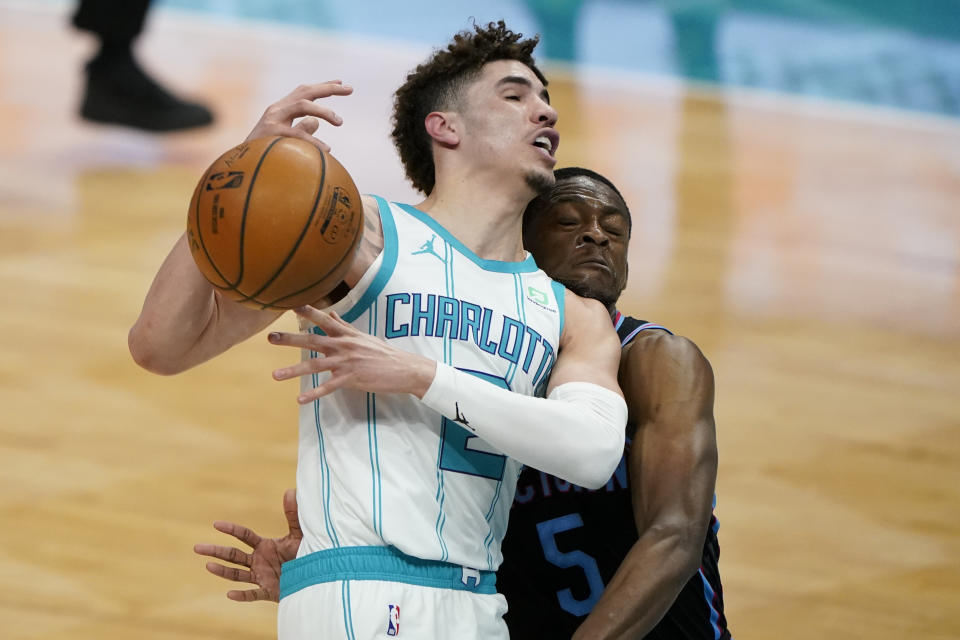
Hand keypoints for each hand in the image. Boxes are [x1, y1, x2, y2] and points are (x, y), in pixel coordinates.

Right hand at [193, 489, 301, 601]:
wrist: (317, 575)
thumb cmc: (308, 553)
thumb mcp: (300, 534)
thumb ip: (294, 515)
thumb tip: (291, 491)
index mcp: (265, 546)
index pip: (244, 536)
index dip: (231, 529)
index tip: (216, 524)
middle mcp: (259, 561)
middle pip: (233, 555)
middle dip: (215, 551)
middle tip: (196, 547)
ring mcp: (262, 577)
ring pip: (237, 574)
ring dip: (222, 571)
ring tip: (207, 565)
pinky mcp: (269, 591)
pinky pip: (253, 594)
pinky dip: (242, 595)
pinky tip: (230, 594)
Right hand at [246, 81, 353, 151]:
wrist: (240, 166)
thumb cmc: (264, 153)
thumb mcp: (284, 137)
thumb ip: (300, 128)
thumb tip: (316, 122)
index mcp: (281, 109)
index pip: (304, 92)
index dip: (324, 86)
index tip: (343, 83)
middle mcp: (276, 109)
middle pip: (305, 91)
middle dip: (329, 88)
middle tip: (349, 89)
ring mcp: (273, 120)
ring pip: (302, 105)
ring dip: (324, 111)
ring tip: (340, 121)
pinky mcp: (271, 134)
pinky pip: (297, 134)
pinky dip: (314, 142)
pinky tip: (327, 149)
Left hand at [269, 306, 435, 403]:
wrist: (405, 369)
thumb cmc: (384, 353)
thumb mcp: (363, 337)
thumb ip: (344, 327)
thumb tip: (330, 315)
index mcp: (346, 335)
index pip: (322, 320)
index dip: (306, 312)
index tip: (289, 304)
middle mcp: (344, 346)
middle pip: (312, 341)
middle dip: (290, 339)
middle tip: (270, 338)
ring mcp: (347, 362)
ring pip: (316, 366)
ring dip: (294, 371)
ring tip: (275, 375)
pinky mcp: (352, 378)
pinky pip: (329, 387)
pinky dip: (314, 394)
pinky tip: (300, 400)